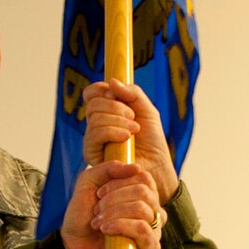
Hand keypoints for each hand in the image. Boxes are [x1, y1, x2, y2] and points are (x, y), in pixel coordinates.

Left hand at [55, 159, 161, 248]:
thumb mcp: (89, 182)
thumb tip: (136, 167)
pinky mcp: (151, 247)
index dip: (119, 182)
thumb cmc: (83, 215)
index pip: (144, 178)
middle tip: (97, 209)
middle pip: (144, 192)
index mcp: (141, 194)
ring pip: (142, 209)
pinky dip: (120, 226)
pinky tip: (106, 230)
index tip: (99, 193)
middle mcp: (151, 209)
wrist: (74, 245)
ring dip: (113, 213)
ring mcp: (153, 228)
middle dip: (113, 199)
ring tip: (98, 222)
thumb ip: (108, 168)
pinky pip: (143, 229)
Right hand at [83, 79, 179, 202]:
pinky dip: (112, 132)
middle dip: (115, 107)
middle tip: (133, 116)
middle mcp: (96, 125)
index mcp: (106, 112)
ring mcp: (93, 140)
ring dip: (117, 120)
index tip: (115, 93)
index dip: (100, 89)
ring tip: (134, 130)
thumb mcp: (147, 110)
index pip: (92, 94)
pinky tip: (126, 137)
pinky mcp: (92, 154)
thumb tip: (112, 82)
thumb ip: (132, 93)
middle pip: (93, 104)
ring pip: (94, 118)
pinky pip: (94, 135)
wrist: (156, 166)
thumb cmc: (152, 141)